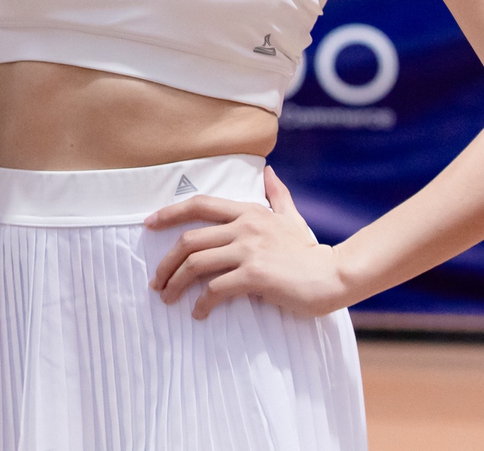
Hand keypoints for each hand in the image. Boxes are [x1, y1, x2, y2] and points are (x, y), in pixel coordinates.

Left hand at [147, 166, 350, 318]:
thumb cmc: (310, 251)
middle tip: (157, 281)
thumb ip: (277, 195)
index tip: (149, 224)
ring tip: (168, 298)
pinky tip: (199, 312)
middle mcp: (245, 226)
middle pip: (189, 239)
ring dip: (176, 283)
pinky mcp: (256, 275)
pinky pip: (216, 288)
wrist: (335, 275)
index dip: (170, 213)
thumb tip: (268, 171)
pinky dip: (202, 302)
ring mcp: (249, 250)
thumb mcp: (291, 217)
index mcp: (248, 211)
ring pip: (196, 263)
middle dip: (166, 262)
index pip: (199, 204)